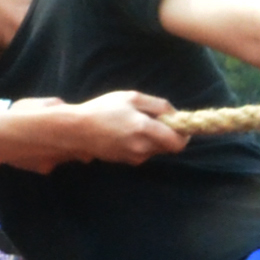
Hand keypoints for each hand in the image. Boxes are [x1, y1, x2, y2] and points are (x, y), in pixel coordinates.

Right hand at [23, 91, 188, 170]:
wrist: (76, 130)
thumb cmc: (103, 109)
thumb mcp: (131, 98)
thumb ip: (158, 105)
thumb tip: (176, 114)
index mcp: (145, 129)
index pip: (177, 142)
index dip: (184, 134)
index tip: (179, 124)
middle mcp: (142, 147)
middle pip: (169, 147)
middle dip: (167, 134)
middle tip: (154, 120)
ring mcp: (133, 157)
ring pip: (155, 149)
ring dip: (152, 139)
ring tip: (133, 124)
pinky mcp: (125, 161)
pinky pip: (142, 152)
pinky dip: (141, 143)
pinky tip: (125, 133)